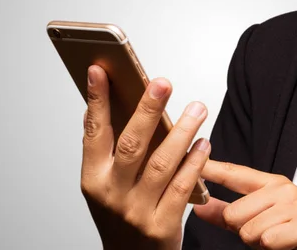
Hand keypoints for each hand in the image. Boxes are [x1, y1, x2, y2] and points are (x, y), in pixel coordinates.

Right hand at [80, 65, 210, 249]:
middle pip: (132, 144)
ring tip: (196, 108)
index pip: (93, 132)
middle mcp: (112, 194)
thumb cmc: (118, 214)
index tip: (99, 70)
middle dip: (147, 110)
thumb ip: (109, 150)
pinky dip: (195, 163)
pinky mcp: (162, 226)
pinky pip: (182, 187)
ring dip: (182, 132)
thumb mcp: (104, 184)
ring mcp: (137, 211)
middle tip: (161, 83)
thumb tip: (116, 104)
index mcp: (93, 178)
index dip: (97, 100)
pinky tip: (203, 144)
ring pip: (162, 163)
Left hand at [194, 161, 296, 249]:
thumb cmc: (291, 236)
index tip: (192, 156)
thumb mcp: (255, 223)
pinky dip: (273, 248)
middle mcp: (283, 189)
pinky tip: (287, 245)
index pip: (234, 173)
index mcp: (270, 184)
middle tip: (266, 234)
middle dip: (244, 232)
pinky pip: (269, 239)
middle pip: (235, 213)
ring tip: (278, 240)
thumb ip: (227, 215)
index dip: (212, 168)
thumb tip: (199, 206)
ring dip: (260, 243)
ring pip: (250, 230)